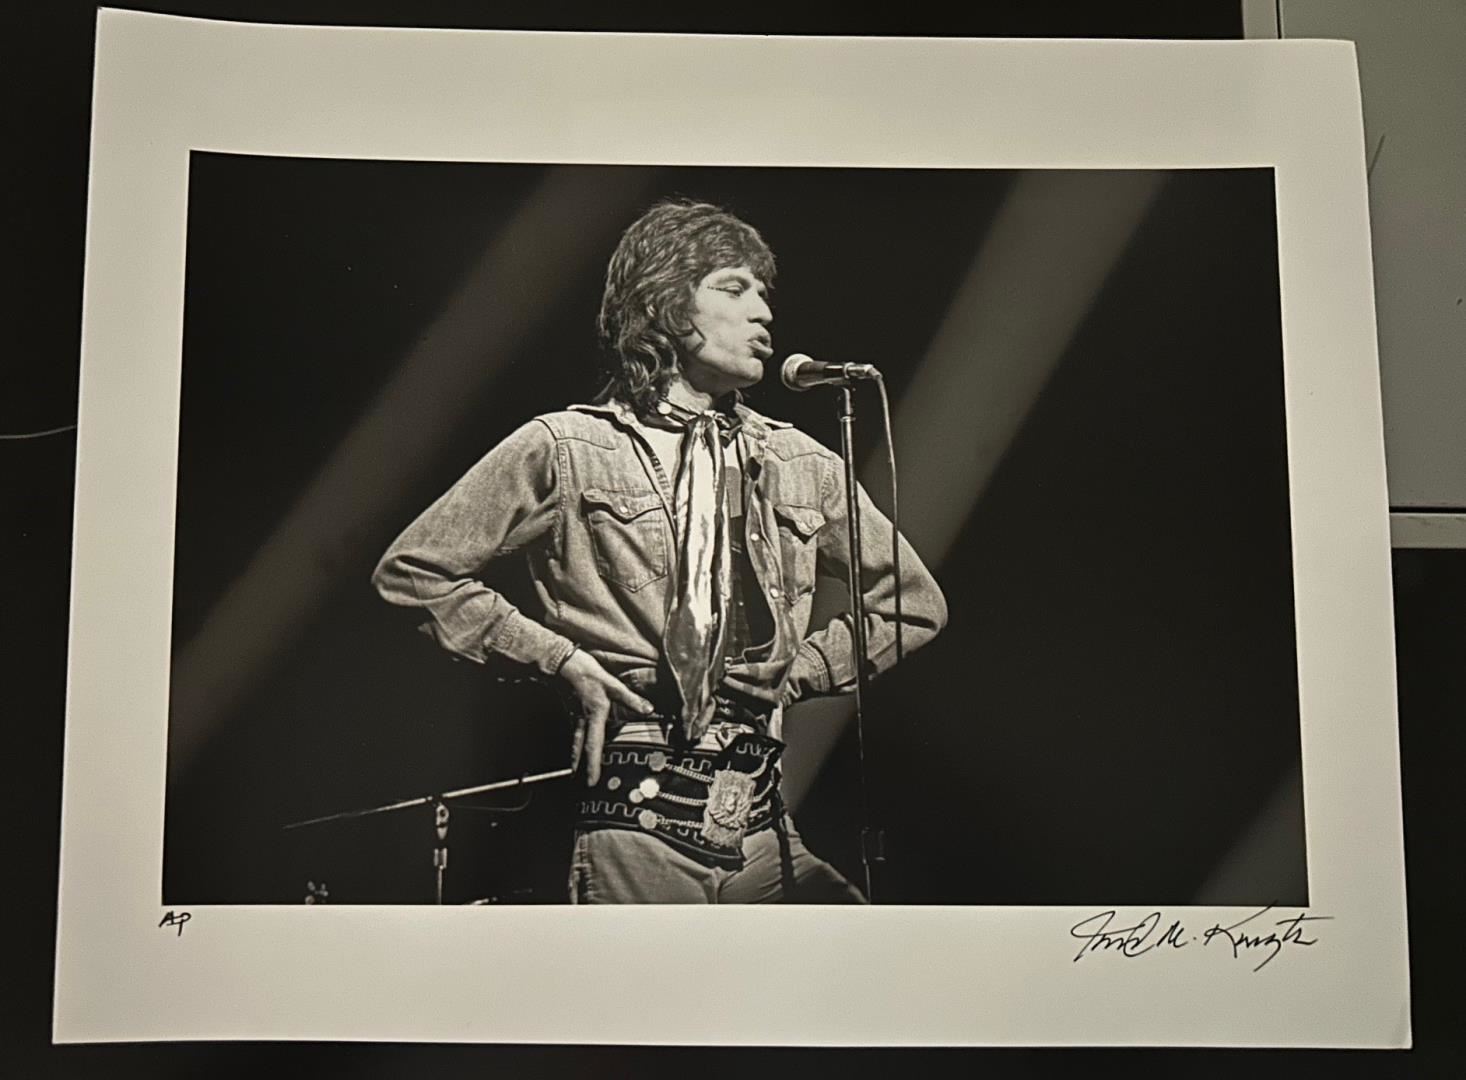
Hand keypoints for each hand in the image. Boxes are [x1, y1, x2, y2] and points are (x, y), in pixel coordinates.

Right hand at [558, 649, 655, 784]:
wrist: (565, 663)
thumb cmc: (588, 673)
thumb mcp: (612, 684)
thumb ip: (630, 698)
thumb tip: (648, 709)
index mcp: (595, 716)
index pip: (594, 745)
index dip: (593, 765)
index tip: (592, 782)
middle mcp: (585, 720)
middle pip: (582, 748)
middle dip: (582, 766)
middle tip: (583, 782)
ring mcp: (577, 716)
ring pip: (577, 741)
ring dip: (577, 756)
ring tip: (576, 770)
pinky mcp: (575, 711)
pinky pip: (577, 731)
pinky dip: (577, 742)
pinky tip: (578, 745)